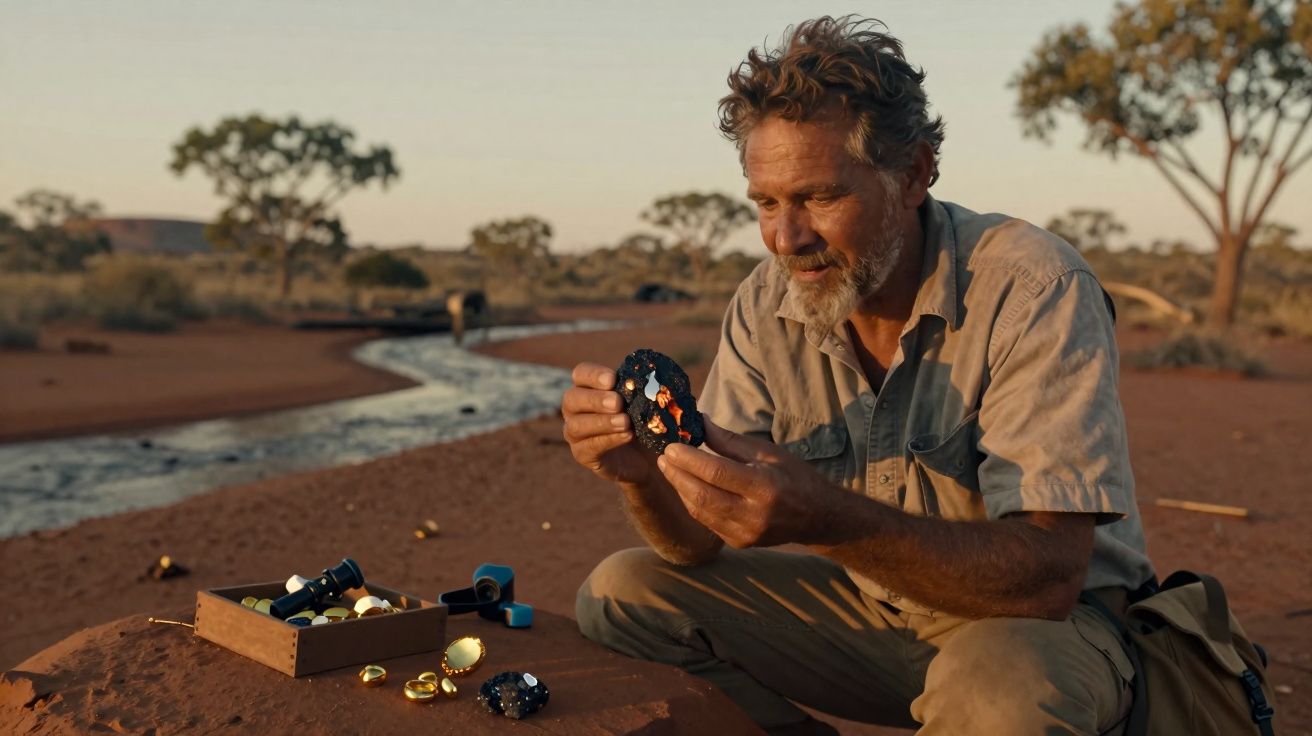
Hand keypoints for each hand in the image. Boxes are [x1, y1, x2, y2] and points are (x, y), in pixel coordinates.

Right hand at [561, 362, 654, 486]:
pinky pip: (589, 447)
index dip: (593, 375)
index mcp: (587, 388)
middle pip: (572, 398)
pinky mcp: (583, 454)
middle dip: (596, 399)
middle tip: (618, 402)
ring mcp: (576, 433)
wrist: (647, 455)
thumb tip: (656, 377)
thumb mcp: (645, 401)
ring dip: (602, 422)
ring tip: (625, 422)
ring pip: (576, 425)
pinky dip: (608, 440)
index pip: (580, 373)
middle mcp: (575, 409)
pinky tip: (627, 435)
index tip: (612, 379)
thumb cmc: (643, 420)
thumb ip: (643, 387)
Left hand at [657, 417, 848, 547]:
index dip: (689, 459)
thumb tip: (699, 421)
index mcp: (764, 487)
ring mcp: (745, 533)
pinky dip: (694, 503)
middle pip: (702, 495)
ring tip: (670, 470)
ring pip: (700, 511)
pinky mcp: (739, 543)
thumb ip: (731, 441)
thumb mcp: (769, 452)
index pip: (716, 472)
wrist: (819, 517)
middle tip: (663, 458)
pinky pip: (708, 522)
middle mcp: (754, 514)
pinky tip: (687, 487)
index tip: (671, 446)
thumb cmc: (795, 477)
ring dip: (681, 489)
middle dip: (677, 475)